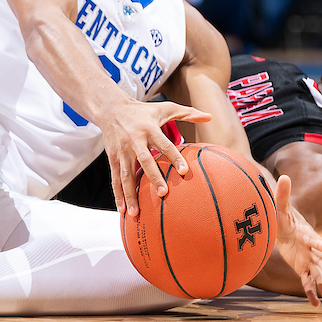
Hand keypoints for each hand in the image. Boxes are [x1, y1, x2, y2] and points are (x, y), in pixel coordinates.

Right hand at [101, 99, 211, 216]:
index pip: (164, 144)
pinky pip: (115, 178)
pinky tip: (122, 210)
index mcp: (149, 129)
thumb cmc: (143, 111)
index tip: (185, 171)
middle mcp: (134, 141)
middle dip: (153, 177)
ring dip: (130, 194)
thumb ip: (187, 113)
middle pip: (144, 161)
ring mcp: (121, 151)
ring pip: (126, 175)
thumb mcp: (165, 108)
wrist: (111, 108)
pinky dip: (118, 194)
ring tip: (135, 213)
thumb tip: (210, 116)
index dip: (174, 157)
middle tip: (163, 194)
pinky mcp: (112, 158)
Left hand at [273, 175, 321, 305]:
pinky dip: (311, 293)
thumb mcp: (281, 207)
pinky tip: (316, 304)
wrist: (285, 228)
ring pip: (319, 276)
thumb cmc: (284, 217)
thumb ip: (282, 194)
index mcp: (308, 236)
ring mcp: (309, 261)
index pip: (315, 241)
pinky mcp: (303, 269)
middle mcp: (313, 251)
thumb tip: (283, 176)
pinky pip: (307, 283)